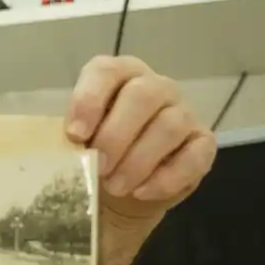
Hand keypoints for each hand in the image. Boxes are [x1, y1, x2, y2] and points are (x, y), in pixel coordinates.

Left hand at [64, 54, 215, 222]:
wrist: (123, 191)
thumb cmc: (95, 155)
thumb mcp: (77, 143)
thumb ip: (72, 137)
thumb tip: (62, 148)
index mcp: (118, 76)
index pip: (105, 71)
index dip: (89, 100)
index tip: (75, 135)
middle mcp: (154, 87)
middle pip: (142, 95)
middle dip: (116, 134)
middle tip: (99, 167)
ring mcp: (183, 112)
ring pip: (169, 125)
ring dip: (139, 160)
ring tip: (116, 187)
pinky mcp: (202, 144)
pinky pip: (194, 156)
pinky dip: (167, 178)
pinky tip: (142, 193)